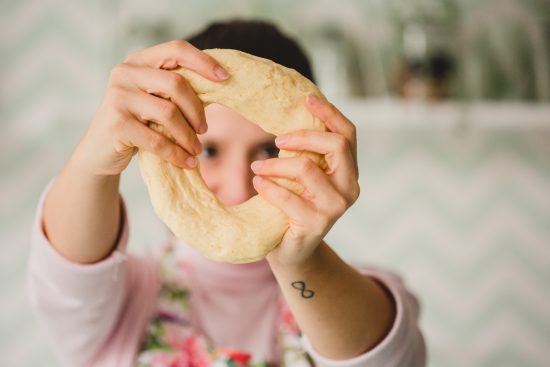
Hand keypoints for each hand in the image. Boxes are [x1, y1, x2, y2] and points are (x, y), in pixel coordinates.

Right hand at [74, 40, 228, 175]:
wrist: (99, 151)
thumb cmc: (136, 123)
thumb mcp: (154, 100)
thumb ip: (176, 90)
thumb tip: (221, 86)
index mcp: (139, 61)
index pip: (176, 49)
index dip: (203, 62)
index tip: (225, 77)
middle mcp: (125, 73)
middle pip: (176, 84)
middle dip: (196, 110)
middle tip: (204, 130)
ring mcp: (118, 97)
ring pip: (169, 113)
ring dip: (188, 136)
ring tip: (196, 150)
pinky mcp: (116, 124)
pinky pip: (157, 140)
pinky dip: (176, 153)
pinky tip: (186, 162)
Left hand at [252, 94, 359, 267]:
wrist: (290, 249)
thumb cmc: (293, 205)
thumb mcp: (303, 176)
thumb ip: (306, 153)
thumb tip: (291, 113)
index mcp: (348, 171)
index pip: (348, 134)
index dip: (330, 113)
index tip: (306, 99)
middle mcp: (349, 188)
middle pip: (336, 146)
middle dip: (302, 137)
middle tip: (275, 139)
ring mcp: (335, 207)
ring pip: (307, 168)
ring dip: (275, 164)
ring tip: (256, 167)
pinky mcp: (316, 224)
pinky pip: (288, 196)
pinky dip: (268, 187)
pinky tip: (258, 184)